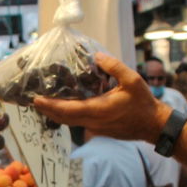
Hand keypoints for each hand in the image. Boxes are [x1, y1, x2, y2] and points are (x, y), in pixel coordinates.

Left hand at [32, 53, 170, 142]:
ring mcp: (95, 128)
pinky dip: (67, 116)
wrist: (153, 125)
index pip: (68, 110)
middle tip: (33, 100)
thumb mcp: (132, 80)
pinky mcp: (98, 130)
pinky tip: (64, 107)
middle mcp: (93, 121)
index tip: (36, 100)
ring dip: (55, 114)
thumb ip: (114, 66)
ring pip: (69, 122)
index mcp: (99, 109)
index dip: (50, 105)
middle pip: (63, 118)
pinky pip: (78, 123)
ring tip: (44, 103)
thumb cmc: (144, 103)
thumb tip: (97, 56)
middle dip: (47, 110)